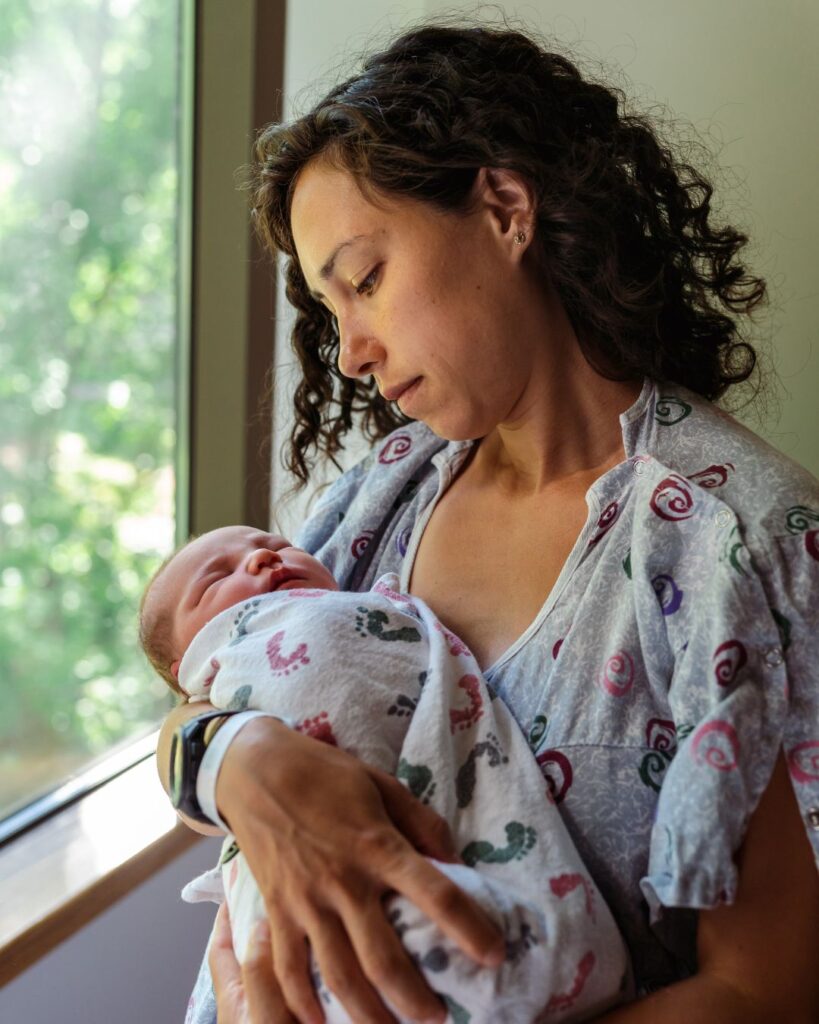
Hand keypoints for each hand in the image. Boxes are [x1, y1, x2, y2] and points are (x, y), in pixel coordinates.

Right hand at [216, 718, 505, 1023]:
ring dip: (368, 1014)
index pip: (436, 894)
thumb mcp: (384, 785)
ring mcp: (306, 902)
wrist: (256, 771)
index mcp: (378, 846)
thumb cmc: (327, 774)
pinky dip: (303, 1004)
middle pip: (384, 957)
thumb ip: (424, 825)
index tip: (495, 954)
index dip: (470, 928)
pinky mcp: (276, 911)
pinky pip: (289, 969)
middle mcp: (344, 881)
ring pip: (339, 976)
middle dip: (415, 998)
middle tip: (440, 1018)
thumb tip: (455, 864)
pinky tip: (321, 1023)